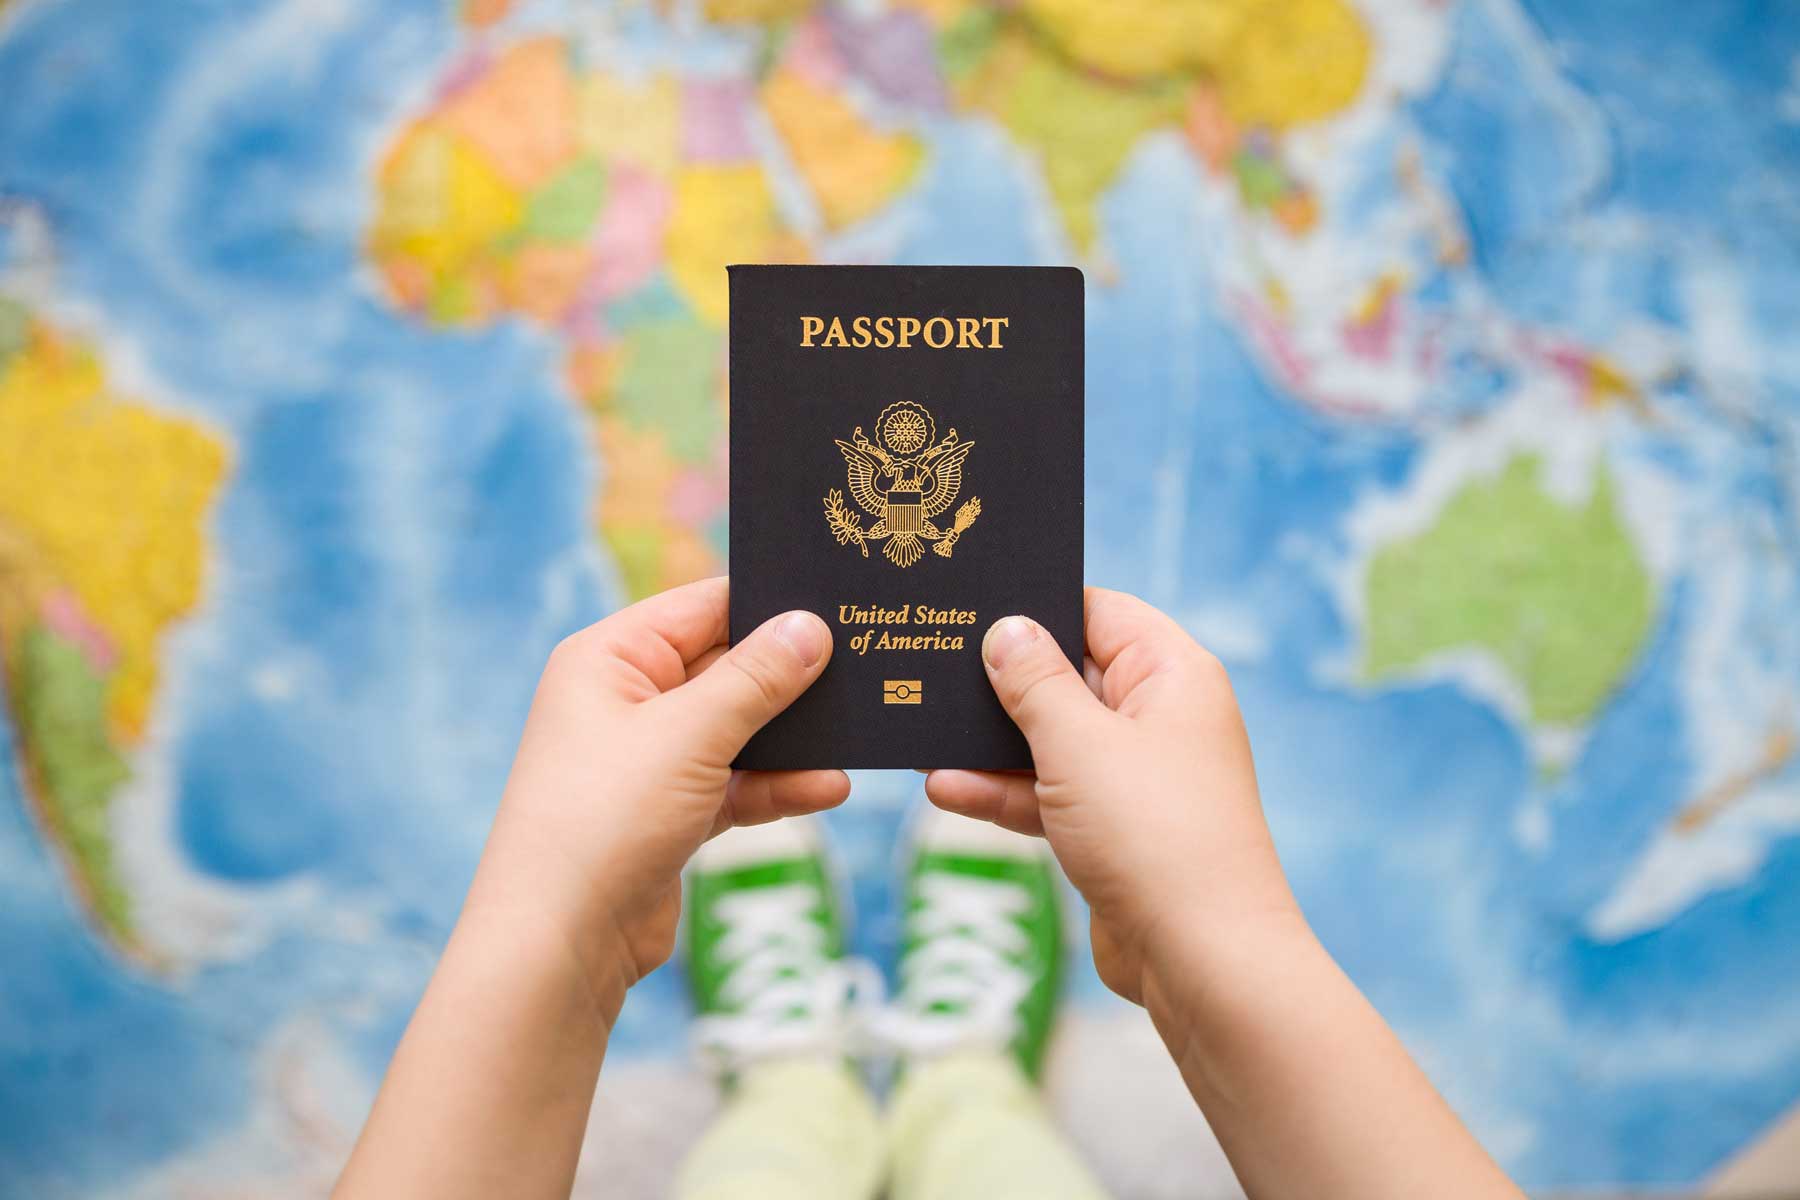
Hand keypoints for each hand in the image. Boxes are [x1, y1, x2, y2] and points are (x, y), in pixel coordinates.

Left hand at [467, 577, 844, 1006]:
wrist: (560, 943)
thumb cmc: (603, 820)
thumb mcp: (689, 736)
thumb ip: (756, 678)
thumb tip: (810, 626)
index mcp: (609, 658)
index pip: (702, 606)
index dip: (768, 601)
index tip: (840, 598)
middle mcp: (625, 699)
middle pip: (727, 665)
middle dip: (792, 673)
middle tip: (869, 662)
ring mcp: (650, 759)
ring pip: (739, 729)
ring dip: (793, 737)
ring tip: (861, 730)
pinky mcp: (672, 812)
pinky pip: (737, 783)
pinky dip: (779, 785)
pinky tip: (829, 788)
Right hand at [925, 588, 1301, 1004]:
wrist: (1202, 958)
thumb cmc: (1154, 835)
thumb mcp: (1077, 743)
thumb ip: (1034, 681)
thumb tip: (1007, 629)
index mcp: (1171, 674)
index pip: (1098, 611)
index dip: (1037, 603)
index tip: (970, 601)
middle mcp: (1160, 717)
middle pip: (1069, 675)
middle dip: (1002, 678)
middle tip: (930, 661)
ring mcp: (1136, 777)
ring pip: (1052, 740)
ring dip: (991, 743)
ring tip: (921, 732)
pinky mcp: (1114, 830)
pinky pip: (1049, 793)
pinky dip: (1003, 791)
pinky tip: (945, 788)